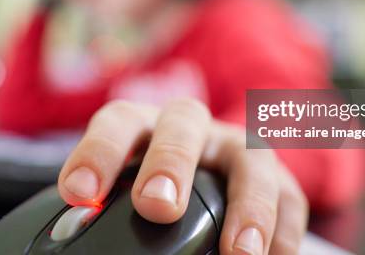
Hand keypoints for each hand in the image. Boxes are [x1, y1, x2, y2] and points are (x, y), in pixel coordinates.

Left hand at [58, 98, 307, 254]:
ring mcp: (240, 151)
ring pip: (251, 159)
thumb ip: (107, 213)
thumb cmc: (157, 189)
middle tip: (157, 205)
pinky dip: (282, 233)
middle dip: (172, 161)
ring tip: (239, 252)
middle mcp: (195, 130)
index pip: (120, 122)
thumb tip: (74, 241)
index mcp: (146, 128)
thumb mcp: (127, 191)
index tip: (79, 193)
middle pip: (184, 124)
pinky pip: (290, 201)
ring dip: (248, 204)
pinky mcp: (281, 181)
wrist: (212, 176)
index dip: (99, 151)